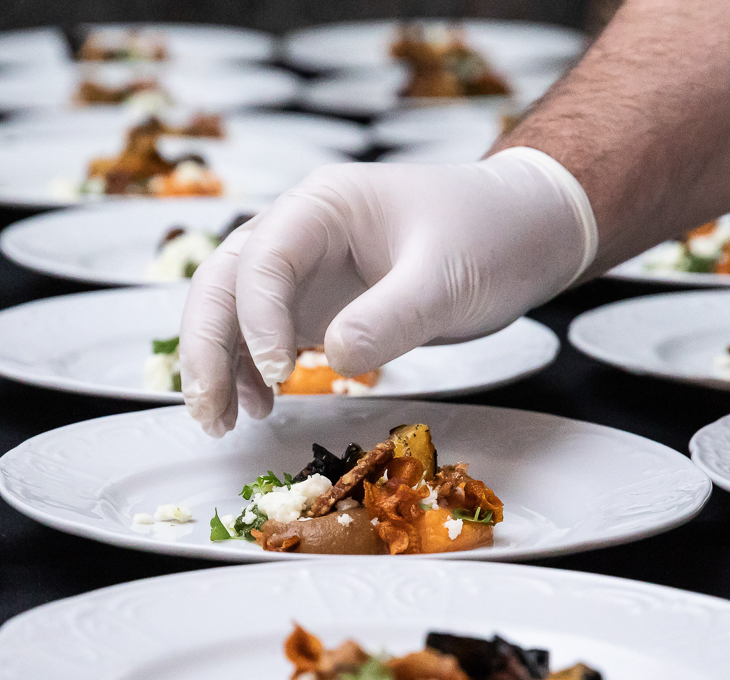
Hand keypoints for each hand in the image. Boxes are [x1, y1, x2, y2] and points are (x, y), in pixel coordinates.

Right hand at [179, 148, 595, 435]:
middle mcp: (297, 232)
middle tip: (212, 412)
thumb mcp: (449, 276)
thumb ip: (394, 315)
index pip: (263, 260)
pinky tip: (258, 407)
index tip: (280, 373)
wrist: (522, 229)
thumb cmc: (490, 234)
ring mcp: (303, 270)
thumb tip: (337, 358)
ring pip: (231, 312)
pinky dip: (249, 372)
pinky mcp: (316, 304)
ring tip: (222, 423)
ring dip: (217, 364)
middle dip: (207, 348)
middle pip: (223, 284)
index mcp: (322, 206)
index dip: (258, 319)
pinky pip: (262, 336)